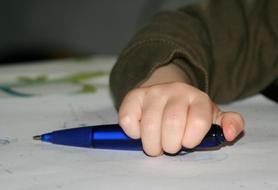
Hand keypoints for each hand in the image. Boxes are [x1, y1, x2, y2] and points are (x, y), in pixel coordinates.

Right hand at [118, 82, 243, 155]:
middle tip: (169, 146)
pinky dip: (133, 133)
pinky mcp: (134, 96)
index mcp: (199, 98)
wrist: (167, 94)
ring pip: (149, 125)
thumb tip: (230, 134)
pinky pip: (128, 119)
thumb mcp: (212, 118)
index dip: (191, 140)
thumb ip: (229, 124)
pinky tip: (141, 132)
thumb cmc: (189, 113)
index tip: (187, 142)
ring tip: (156, 144)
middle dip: (170, 145)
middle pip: (172, 124)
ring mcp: (153, 92)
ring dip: (152, 144)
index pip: (199, 122)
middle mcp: (176, 90)